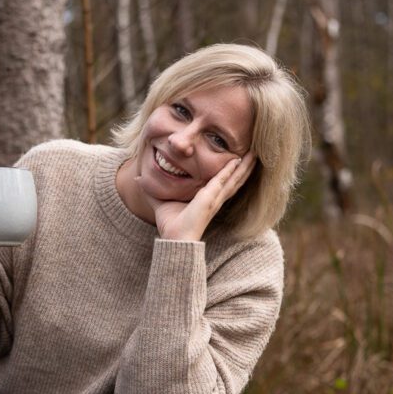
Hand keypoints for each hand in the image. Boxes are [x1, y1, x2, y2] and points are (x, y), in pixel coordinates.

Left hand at [140, 152, 256, 241]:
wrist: (174, 240)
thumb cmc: (170, 225)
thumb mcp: (160, 201)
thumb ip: (152, 189)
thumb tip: (137, 178)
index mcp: (207, 199)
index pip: (223, 181)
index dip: (232, 171)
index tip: (238, 158)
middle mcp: (215, 198)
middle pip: (235, 179)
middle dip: (245, 166)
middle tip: (255, 152)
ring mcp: (214, 199)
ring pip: (234, 179)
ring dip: (244, 166)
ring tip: (255, 154)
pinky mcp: (209, 199)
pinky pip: (222, 181)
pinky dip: (230, 171)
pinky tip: (237, 160)